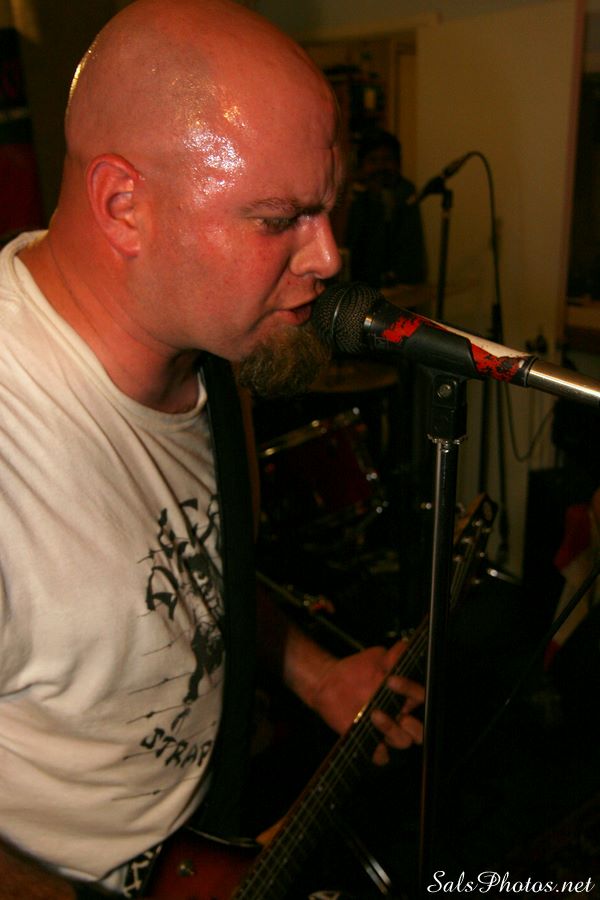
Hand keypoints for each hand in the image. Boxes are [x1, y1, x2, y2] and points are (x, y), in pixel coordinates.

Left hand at [308, 640, 423, 765]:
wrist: (330, 682)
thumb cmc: (357, 670)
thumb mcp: (377, 658)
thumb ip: (395, 655)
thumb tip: (407, 646)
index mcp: (405, 697)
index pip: (421, 698)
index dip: (411, 691)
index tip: (391, 680)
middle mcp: (399, 716)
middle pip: (420, 731)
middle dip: (414, 725)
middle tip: (400, 713)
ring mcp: (385, 731)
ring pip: (403, 742)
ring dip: (392, 730)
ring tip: (374, 715)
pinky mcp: (370, 742)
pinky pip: (381, 757)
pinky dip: (378, 751)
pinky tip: (370, 738)